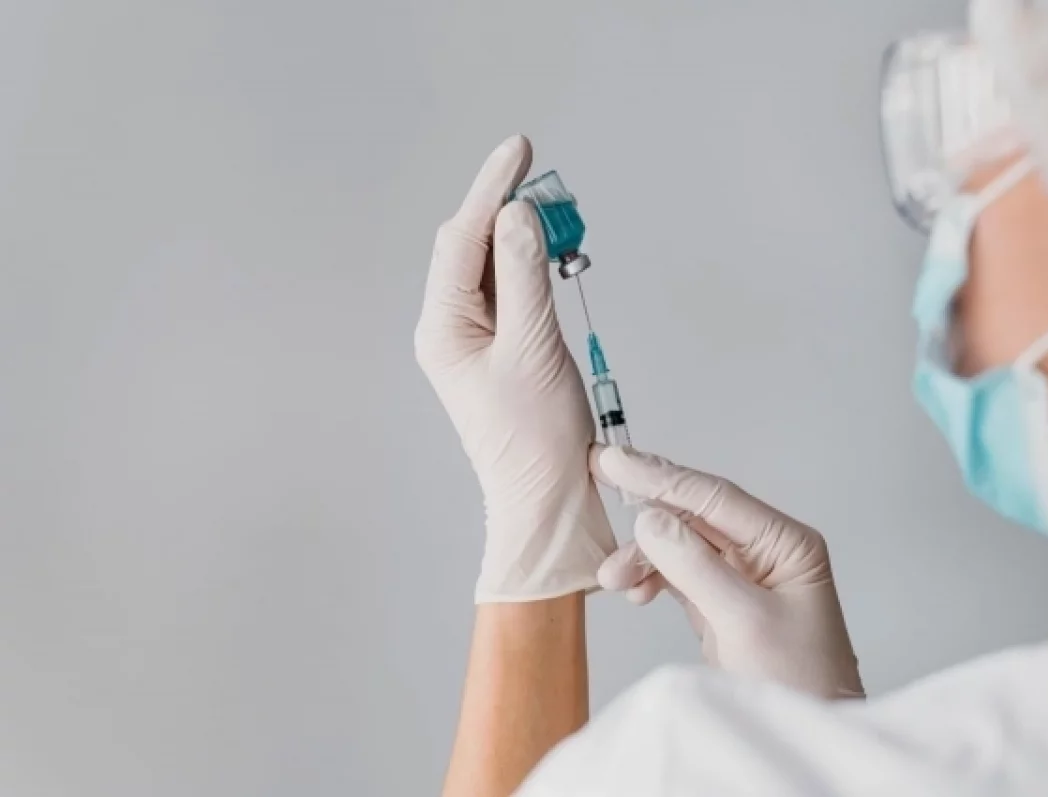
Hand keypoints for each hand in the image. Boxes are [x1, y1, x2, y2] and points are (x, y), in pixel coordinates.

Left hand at [415, 136, 614, 602]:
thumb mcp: (534, 349)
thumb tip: (518, 216)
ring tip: (564, 222)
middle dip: (511, 210)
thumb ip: (525, 277)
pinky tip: (558, 258)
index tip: (520, 148)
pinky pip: (513, 292)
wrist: (549, 500)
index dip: (491, 189)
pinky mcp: (503, 350)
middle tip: (553, 186)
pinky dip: (535, 268)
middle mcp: (451, 329)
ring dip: (526, 239)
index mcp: (444, 329)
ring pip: (495, 267)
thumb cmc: (538, 440)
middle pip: (474, 248)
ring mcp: (475, 340)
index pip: (462, 240)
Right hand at [590, 446, 863, 697]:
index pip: (715, 497)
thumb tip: (651, 519)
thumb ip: (696, 566)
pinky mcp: (723, 603)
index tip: (616, 460)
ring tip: (613, 578)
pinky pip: (679, 574)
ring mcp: (744, 577)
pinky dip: (653, 577)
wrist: (807, 737)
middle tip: (600, 478)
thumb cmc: (800, 686)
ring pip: (681, 545)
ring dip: (644, 555)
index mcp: (787, 544)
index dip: (661, 476)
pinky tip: (635, 589)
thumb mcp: (744, 621)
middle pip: (695, 516)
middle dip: (647, 513)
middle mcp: (767, 552)